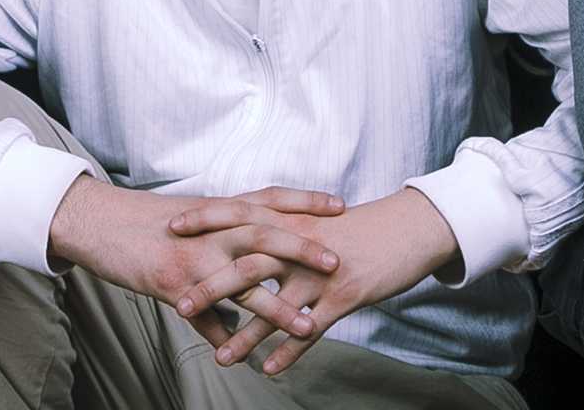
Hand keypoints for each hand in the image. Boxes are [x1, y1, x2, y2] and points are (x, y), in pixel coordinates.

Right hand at [50, 179, 340, 346]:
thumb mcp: (189, 219)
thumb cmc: (145, 221)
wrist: (98, 222)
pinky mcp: (172, 284)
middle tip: (337, 262)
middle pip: (264, 234)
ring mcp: (192, 258)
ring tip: (306, 326)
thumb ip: (222, 234)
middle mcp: (210, 230)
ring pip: (241, 281)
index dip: (305, 201)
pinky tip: (239, 359)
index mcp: (218, 209)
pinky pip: (203, 317)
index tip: (341, 205)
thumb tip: (248, 245)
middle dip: (302, 249)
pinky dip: (222, 339)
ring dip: (275, 308)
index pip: (269, 198)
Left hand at [169, 188, 457, 374]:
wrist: (410, 228)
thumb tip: (253, 233)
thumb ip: (286, 225)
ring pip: (276, 305)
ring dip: (246, 334)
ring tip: (221, 358)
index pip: (241, 213)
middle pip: (248, 264)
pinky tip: (270, 370)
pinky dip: (289, 350)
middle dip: (212, 286)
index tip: (173, 226)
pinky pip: (311, 329)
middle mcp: (301, 244)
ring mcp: (321, 272)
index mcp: (292, 219)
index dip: (207, 218)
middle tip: (179, 304)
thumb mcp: (319, 218)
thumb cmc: (361, 226)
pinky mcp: (344, 295)